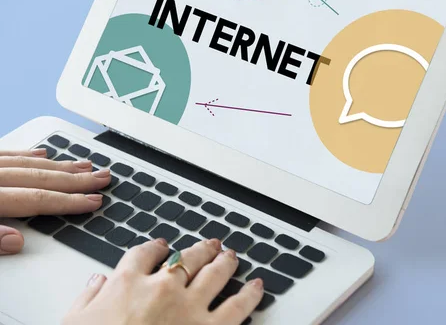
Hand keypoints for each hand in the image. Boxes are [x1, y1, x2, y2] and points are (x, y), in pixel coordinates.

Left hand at [0, 149, 111, 254]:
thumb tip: (16, 241)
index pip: (37, 200)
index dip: (68, 201)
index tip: (93, 201)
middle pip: (40, 178)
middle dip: (76, 180)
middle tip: (101, 178)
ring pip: (28, 164)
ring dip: (59, 166)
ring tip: (84, 166)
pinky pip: (7, 154)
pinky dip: (27, 155)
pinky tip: (43, 154)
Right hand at [63, 238, 263, 324]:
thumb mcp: (73, 323)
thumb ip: (87, 298)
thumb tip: (97, 282)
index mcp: (127, 283)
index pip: (144, 254)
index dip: (156, 247)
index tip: (162, 246)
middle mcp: (162, 288)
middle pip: (186, 258)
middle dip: (200, 249)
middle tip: (210, 244)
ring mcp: (189, 307)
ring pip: (214, 273)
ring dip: (225, 261)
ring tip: (231, 255)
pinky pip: (237, 307)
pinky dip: (250, 294)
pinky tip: (257, 286)